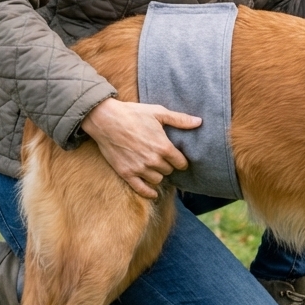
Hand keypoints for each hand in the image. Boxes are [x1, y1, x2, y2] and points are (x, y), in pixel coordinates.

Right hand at [81, 97, 200, 199]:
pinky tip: (153, 192)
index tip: (178, 159)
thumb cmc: (133, 113)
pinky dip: (149, 192)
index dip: (181, 161)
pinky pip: (141, 189)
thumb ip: (180, 119)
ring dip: (158, 174)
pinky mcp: (126, 173)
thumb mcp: (158, 112)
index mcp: (163, 147)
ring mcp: (139, 168)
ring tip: (154, 167)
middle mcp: (153, 160)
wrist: (106, 120)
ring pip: (157, 180)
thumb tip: (199, 122)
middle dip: (168, 165)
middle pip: (168, 171)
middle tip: (163, 159)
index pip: (180, 163)